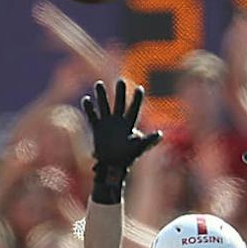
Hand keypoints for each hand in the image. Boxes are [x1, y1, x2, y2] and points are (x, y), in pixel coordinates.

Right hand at [82, 80, 163, 201]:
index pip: (134, 109)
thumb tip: (160, 134)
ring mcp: (107, 124)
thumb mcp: (138, 149)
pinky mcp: (97, 128)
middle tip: (120, 80)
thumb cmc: (127, 158)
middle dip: (120, 92)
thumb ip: (148, 141)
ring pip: (104, 106)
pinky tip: (86, 99)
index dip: (137, 99)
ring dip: (101, 96)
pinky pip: (92, 116)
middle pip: (119, 103)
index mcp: (129, 125)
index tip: (140, 88)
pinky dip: (89, 108)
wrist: (112, 167)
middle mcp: (118, 121)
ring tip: (99, 84)